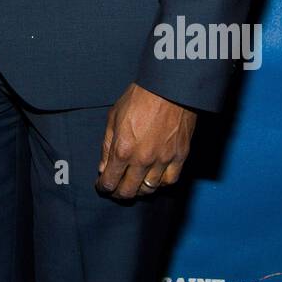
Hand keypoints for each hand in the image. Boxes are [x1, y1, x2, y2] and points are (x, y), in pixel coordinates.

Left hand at [96, 83, 196, 199]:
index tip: (102, 186)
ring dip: (139, 190)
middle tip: (116, 189)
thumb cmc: (139, 98)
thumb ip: (107, 146)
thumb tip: (103, 168)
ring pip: (149, 189)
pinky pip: (170, 181)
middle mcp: (142, 159)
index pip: (110, 181)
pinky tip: (154, 179)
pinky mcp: (179, 156)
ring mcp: (163, 160)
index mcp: (122, 149)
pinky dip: (160, 184)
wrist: (168, 87)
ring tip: (134, 185)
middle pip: (128, 191)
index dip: (103, 187)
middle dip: (118, 193)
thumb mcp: (113, 117)